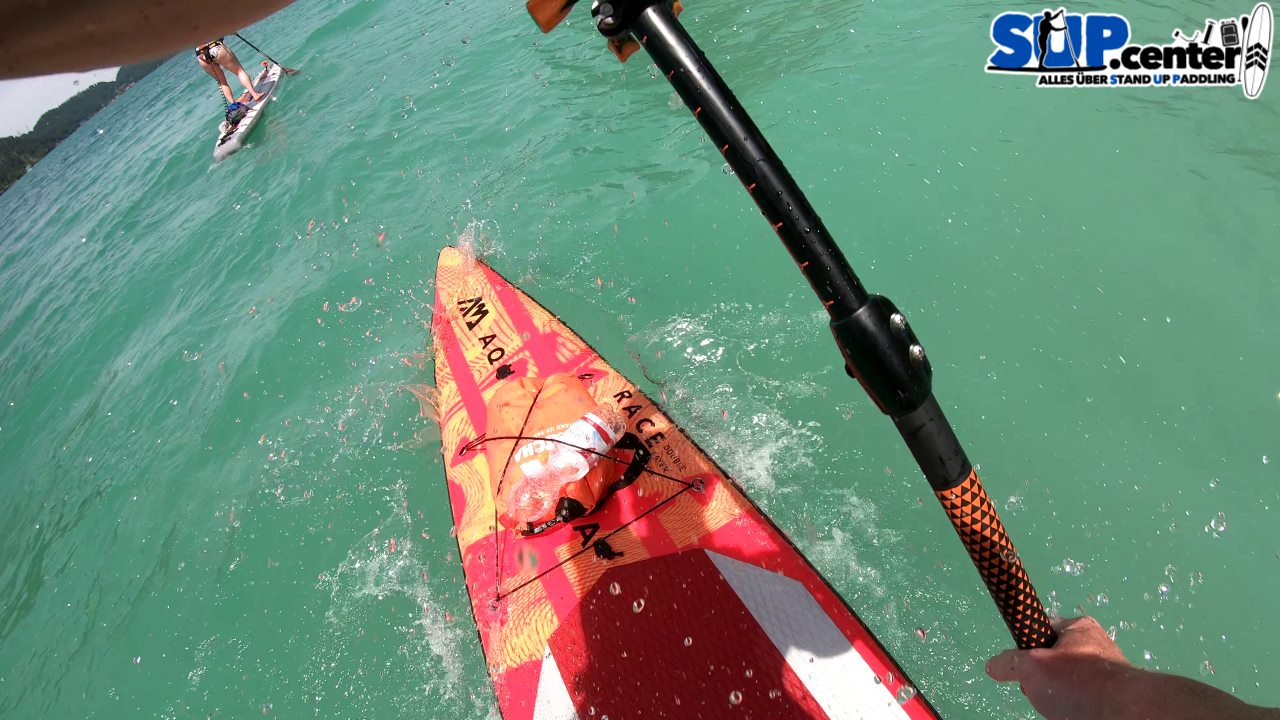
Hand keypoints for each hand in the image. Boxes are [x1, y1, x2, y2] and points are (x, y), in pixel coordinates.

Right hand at [988, 616, 1277, 719]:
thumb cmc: (1078, 683)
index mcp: (1079, 628)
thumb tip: (993, 666)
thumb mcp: (1030, 667)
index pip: (1043, 629)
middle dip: (1043, 680)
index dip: (1027, 647)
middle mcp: (1096, 647)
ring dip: (1058, 699)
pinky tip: (1070, 715)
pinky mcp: (1112, 699)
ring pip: (1069, 686)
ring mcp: (1107, 675)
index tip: (1022, 667)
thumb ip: (1009, 663)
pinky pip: (1083, 702)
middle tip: (1039, 692)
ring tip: (1058, 708)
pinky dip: (1073, 710)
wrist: (1126, 716)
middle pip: (1055, 661)